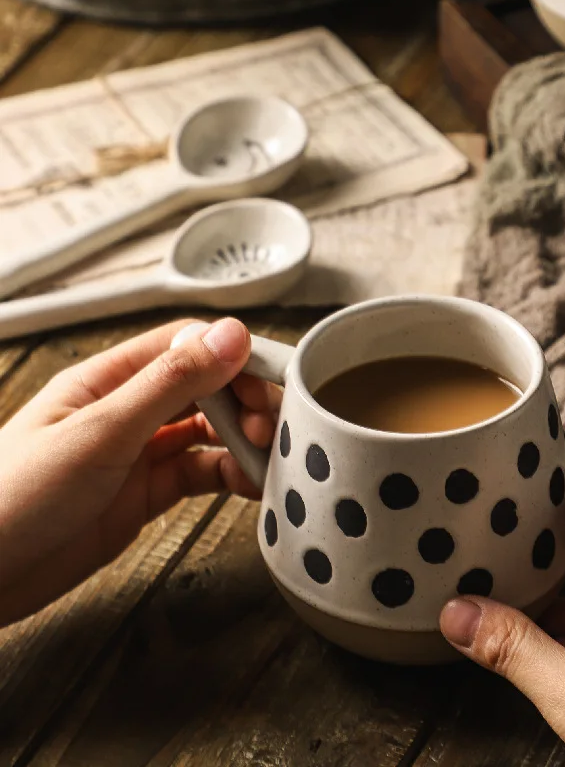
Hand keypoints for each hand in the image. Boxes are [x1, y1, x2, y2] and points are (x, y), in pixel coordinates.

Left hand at [0, 318, 277, 626]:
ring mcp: (140, 453)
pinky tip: (249, 483)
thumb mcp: (101, 432)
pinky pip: (202, 473)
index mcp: (110, 379)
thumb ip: (170, 384)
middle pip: (206, 387)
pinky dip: (231, 475)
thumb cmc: (14, 498)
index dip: (233, 355)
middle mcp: (130, 410)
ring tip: (265, 458)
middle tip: (268, 427)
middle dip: (244, 401)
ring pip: (209, 431)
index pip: (186, 345)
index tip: (269, 379)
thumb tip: (230, 335)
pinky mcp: (147, 493)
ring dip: (243, 439)